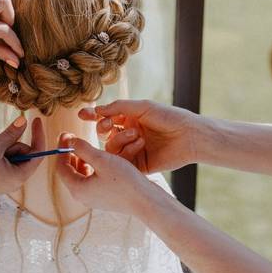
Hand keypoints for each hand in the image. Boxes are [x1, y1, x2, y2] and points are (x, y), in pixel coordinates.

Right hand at [0, 116, 45, 200]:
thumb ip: (11, 133)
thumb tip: (24, 120)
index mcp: (20, 176)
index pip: (38, 153)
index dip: (38, 135)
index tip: (37, 119)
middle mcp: (17, 181)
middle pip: (25, 154)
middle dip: (13, 144)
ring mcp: (8, 181)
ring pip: (14, 156)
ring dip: (4, 149)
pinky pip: (6, 162)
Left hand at [54, 134, 160, 215]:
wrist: (146, 201)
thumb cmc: (125, 181)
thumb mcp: (102, 160)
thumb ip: (83, 149)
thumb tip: (69, 140)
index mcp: (77, 189)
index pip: (61, 167)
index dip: (61, 148)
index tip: (66, 133)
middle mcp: (82, 196)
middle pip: (69, 172)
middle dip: (70, 154)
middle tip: (73, 137)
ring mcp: (93, 198)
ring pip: (80, 175)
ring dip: (81, 160)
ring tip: (86, 146)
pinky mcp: (103, 198)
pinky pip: (91, 180)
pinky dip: (91, 167)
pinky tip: (99, 158)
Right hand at [78, 100, 197, 172]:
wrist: (189, 136)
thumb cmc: (169, 117)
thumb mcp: (142, 107)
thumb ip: (118, 108)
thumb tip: (97, 110)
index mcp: (129, 119)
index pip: (105, 117)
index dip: (92, 116)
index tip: (82, 114)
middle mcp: (128, 134)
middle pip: (104, 133)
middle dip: (103, 127)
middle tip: (108, 125)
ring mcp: (132, 150)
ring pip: (111, 148)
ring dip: (119, 139)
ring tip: (136, 134)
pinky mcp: (138, 165)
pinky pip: (122, 161)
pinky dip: (127, 151)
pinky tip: (139, 144)